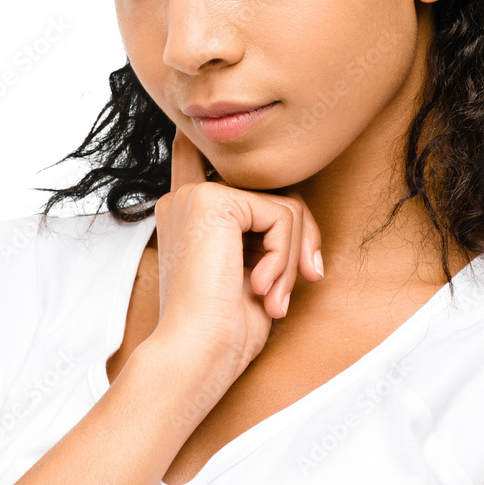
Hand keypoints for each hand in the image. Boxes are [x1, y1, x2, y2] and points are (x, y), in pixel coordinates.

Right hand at [151, 125, 324, 377]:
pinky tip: (260, 285)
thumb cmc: (222, 328)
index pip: (198, 160)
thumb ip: (259, 233)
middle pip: (272, 192)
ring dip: (291, 258)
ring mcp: (199, 196)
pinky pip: (282, 215)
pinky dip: (286, 255)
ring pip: (284, 205)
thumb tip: (293, 206)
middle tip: (295, 284)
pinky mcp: (214, 200)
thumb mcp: (248, 270)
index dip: (199, 143)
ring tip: (272, 296)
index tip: (188, 130)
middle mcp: (187, 198)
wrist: (195, 354)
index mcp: (187, 213)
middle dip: (297, 239)